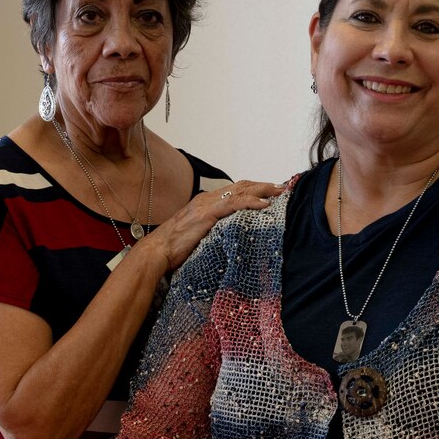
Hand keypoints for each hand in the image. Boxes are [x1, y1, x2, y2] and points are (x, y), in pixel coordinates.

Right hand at [149, 179, 282, 269]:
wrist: (157, 252)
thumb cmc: (174, 249)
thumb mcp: (198, 237)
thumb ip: (212, 232)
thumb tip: (227, 238)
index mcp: (204, 204)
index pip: (233, 192)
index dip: (253, 190)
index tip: (269, 193)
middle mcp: (206, 200)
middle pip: (240, 187)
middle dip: (262, 186)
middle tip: (282, 188)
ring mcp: (206, 205)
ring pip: (240, 191)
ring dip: (262, 190)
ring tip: (280, 192)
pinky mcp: (207, 214)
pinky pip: (233, 204)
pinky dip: (251, 202)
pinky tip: (265, 204)